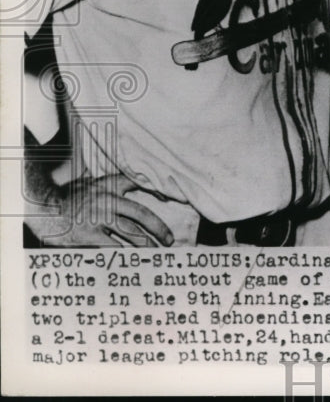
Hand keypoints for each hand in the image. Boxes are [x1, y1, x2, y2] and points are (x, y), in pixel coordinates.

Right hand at [27, 174, 173, 246]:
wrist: (43, 210)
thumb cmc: (68, 198)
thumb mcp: (90, 184)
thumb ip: (110, 185)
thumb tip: (132, 184)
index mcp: (109, 187)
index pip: (137, 183)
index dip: (156, 189)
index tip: (169, 200)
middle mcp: (107, 201)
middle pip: (141, 214)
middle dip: (158, 228)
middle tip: (169, 240)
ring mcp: (99, 219)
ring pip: (131, 233)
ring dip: (146, 245)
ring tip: (156, 253)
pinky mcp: (89, 235)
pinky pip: (112, 247)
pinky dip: (125, 255)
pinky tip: (134, 262)